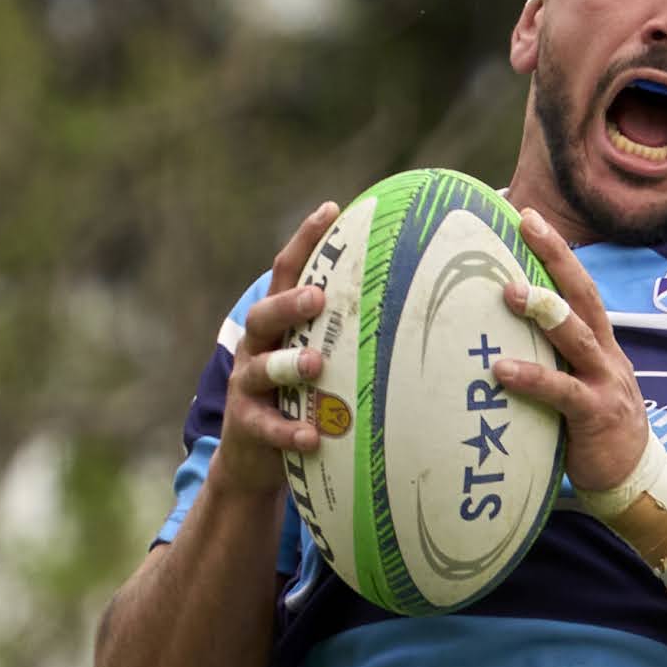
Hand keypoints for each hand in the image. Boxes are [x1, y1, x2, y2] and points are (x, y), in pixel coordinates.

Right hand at [203, 199, 348, 508]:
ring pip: (260, 368)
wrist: (253, 458)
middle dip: (290, 303)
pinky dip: (289, 431)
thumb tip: (419, 305)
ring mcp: (247, 387)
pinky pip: (267, 427)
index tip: (331, 209)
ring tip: (314, 364)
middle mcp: (256, 348)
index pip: (286, 273)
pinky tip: (312, 436)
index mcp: (278, 325)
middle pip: (264, 315)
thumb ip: (349, 334)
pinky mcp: (247, 426)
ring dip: (288, 364)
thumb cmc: (301, 398)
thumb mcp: (320, 362)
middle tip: (319, 296)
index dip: (305, 241)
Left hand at [488, 227, 657, 498]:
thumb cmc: (593, 431)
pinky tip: (501, 369)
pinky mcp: (596, 415)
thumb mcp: (575, 385)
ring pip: (578, 336)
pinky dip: (532, 378)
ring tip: (511, 291)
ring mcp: (605, 382)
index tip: (529, 217)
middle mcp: (606, 355)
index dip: (558, 252)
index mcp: (601, 345)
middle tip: (528, 221)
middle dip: (558, 255)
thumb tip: (498, 338)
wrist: (636, 481)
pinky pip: (563, 392)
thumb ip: (549, 360)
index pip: (580, 288)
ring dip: (546, 311)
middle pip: (584, 294)